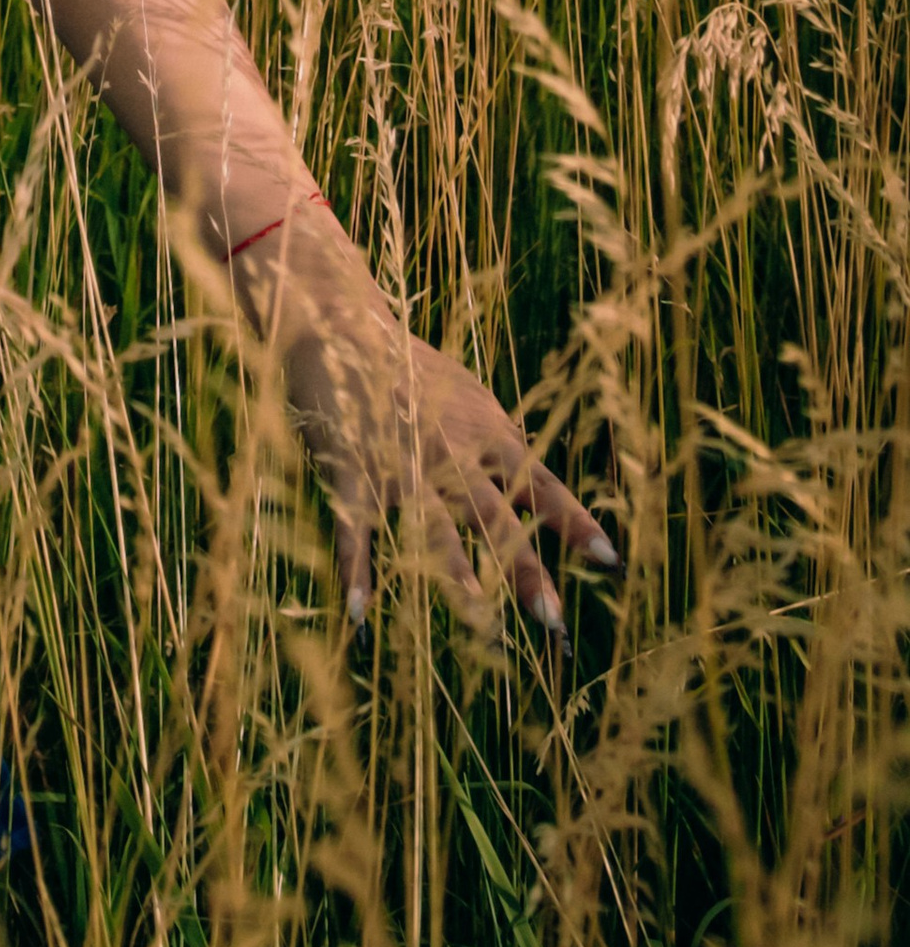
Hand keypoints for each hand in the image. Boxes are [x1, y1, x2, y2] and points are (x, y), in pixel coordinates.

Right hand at [250, 217, 616, 639]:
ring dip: (456, 577)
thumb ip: (498, 433)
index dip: (573, 521)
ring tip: (480, 621)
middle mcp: (449, 452)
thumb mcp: (466, 391)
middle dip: (523, 569)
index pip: (539, 483)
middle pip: (494, 516)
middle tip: (552, 619)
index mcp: (483, 433)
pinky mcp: (351, 468)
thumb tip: (532, 465)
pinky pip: (355, 529)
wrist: (337, 325)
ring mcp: (399, 462)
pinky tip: (359, 615)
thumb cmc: (407, 362)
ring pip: (433, 527)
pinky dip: (356, 572)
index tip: (608, 559)